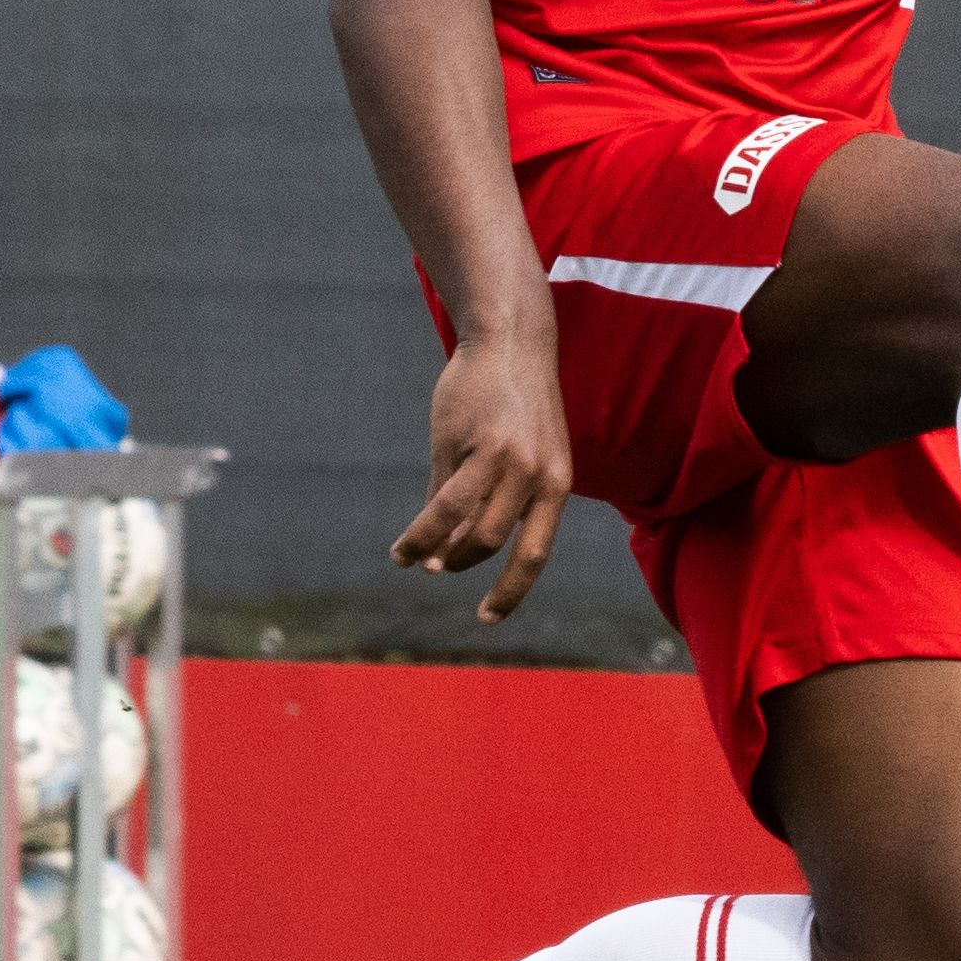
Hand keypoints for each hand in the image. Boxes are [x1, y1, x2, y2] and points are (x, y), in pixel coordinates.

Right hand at [393, 333, 573, 622]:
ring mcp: (506, 460)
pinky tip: (404, 545)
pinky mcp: (472, 443)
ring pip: (466, 525)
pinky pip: (442, 498)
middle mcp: (537, 476)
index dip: (513, 590)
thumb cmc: (510, 404)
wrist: (510, 344)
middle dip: (463, 564)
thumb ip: (487, 500)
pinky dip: (421, 529)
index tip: (488, 617)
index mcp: (556, 484)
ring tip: (410, 560)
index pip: (537, 552)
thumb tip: (448, 548)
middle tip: (437, 570)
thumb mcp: (514, 455)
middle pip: (496, 543)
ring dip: (433, 551)